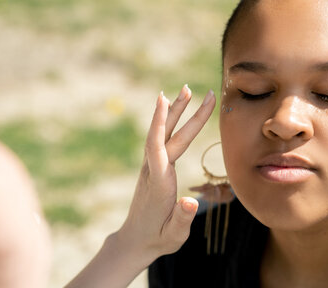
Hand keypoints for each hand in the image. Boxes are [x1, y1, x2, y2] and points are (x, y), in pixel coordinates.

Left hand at [65, 86, 215, 287]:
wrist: (136, 240)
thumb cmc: (158, 239)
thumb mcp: (174, 236)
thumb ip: (183, 218)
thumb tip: (191, 201)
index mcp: (159, 183)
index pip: (157, 147)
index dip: (160, 123)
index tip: (163, 100)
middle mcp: (153, 170)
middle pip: (165, 135)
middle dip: (179, 111)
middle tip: (191, 88)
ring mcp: (152, 167)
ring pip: (163, 134)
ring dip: (174, 112)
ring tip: (186, 91)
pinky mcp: (154, 167)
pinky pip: (161, 139)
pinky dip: (168, 122)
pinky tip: (174, 110)